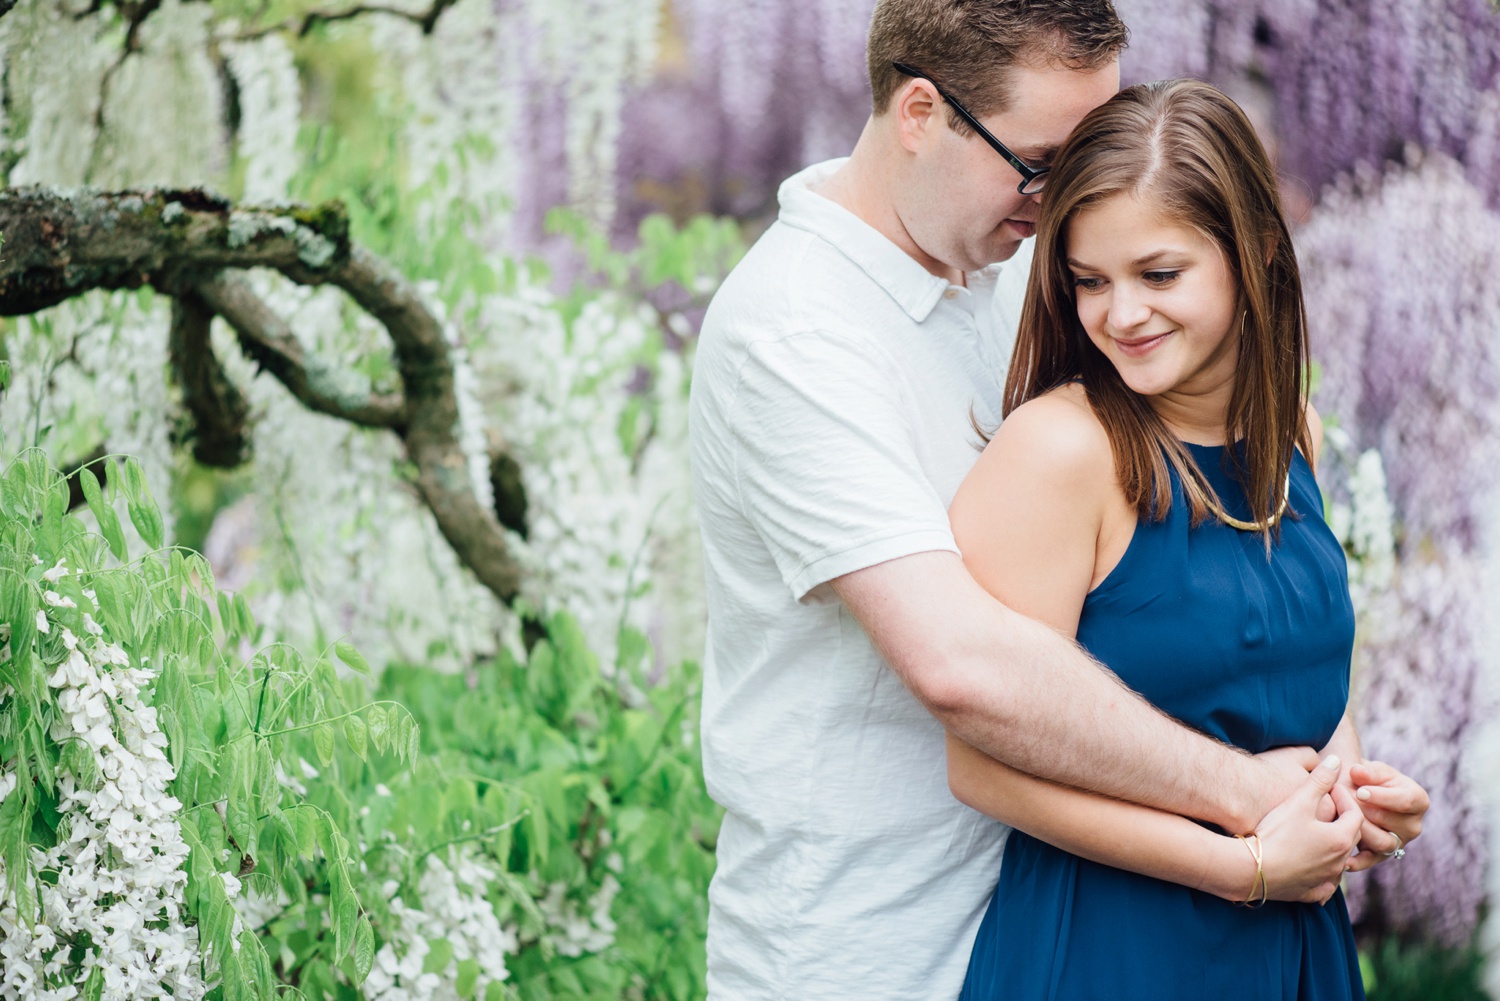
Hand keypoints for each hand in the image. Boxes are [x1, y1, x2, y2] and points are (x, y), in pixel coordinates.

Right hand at [1254, 754, 1364, 904]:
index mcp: (1341, 839)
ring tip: (1318, 834)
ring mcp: (1325, 880)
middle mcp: (1339, 862)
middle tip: (1325, 806)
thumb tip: (1336, 761)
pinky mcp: (1310, 893)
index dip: (1344, 797)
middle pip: (1350, 837)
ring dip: (1333, 847)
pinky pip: (1324, 886)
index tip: (1329, 788)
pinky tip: (1313, 870)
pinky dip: (1323, 876)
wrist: (1251, 868)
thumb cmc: (1276, 832)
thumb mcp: (1298, 801)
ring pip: (1339, 862)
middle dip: (1340, 819)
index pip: (1355, 814)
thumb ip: (1319, 779)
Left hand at [1344, 760, 1429, 872]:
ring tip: (1336, 818)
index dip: (1382, 797)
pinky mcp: (1382, 855)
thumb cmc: (1367, 778)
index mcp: (1417, 800)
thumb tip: (1356, 772)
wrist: (1357, 792)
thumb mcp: (1371, 770)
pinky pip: (1371, 860)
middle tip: (1338, 801)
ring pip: (1381, 842)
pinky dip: (1357, 862)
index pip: (1405, 801)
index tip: (1360, 792)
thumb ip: (1366, 772)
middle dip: (1362, 810)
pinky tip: (1342, 860)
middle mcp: (1413, 825)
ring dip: (1358, 830)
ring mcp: (1399, 842)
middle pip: (1389, 822)